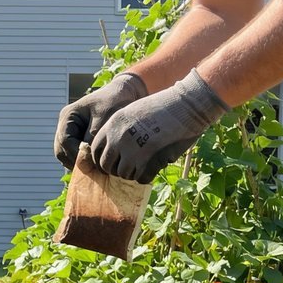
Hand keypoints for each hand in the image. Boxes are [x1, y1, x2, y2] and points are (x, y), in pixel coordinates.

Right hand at [54, 72, 147, 168]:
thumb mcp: (105, 119)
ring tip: (95, 169)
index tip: (93, 162)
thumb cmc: (115, 102)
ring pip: (66, 155)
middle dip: (76, 162)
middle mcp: (65, 125)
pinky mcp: (78, 139)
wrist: (123, 94)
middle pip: (61, 151)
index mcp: (68, 116)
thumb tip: (86, 159)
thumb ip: (93, 138)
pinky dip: (84, 162)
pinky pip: (75, 155)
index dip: (77, 155)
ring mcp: (70, 133)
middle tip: (93, 170)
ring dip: (79, 164)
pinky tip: (97, 165)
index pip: (65, 141)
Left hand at [90, 69, 228, 182]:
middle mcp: (118, 137)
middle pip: (106, 165)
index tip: (113, 161)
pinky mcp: (148, 160)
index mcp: (113, 124)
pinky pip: (140, 178)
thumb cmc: (164, 107)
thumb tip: (113, 152)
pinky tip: (153, 168)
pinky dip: (146, 176)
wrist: (188, 104)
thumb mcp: (134, 112)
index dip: (103, 158)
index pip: (95, 150)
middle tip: (129, 166)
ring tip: (144, 165)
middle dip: (116, 169)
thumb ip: (120, 129)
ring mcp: (132, 150)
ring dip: (132, 173)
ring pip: (123, 174)